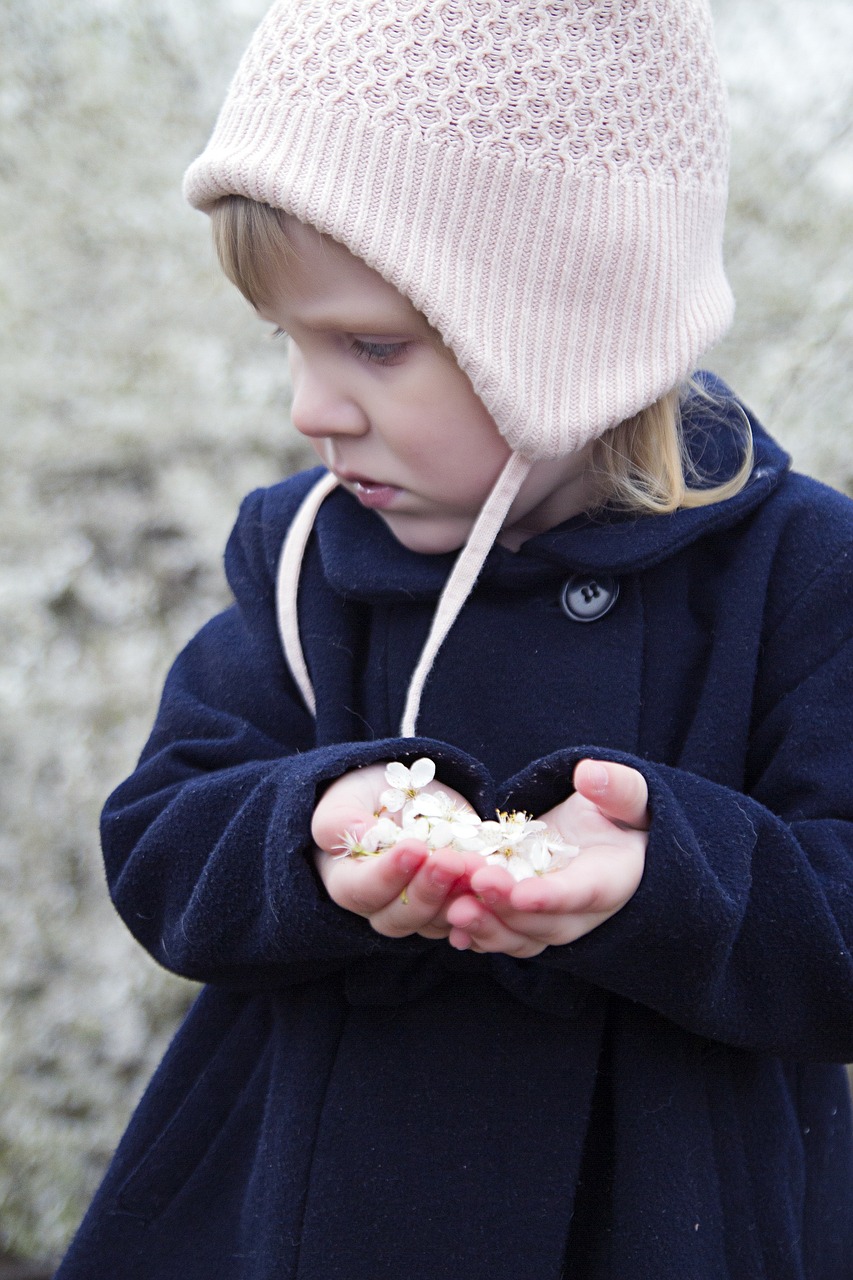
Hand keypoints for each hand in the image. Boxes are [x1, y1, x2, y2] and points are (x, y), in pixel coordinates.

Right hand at [311, 764, 480, 938]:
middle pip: (399, 918)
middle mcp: (382, 906)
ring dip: (458, 898)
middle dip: (427, 891)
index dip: (386, 876)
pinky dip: (482, 902)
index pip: (361, 891)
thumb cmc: (366, 797)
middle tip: (450, 861)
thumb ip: (340, 819)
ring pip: (436, 922)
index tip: (414, 848)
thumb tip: (360, 835)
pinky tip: (495, 882)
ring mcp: (420, 910)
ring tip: (477, 868)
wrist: (405, 796)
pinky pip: (467, 916)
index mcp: (347, 882)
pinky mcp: (452, 904)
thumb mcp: (346, 796)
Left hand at [445, 759, 648, 957]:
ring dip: (486, 927)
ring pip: (519, 937)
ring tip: (453, 910)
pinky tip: (448, 925)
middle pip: (544, 923)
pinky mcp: (525, 920)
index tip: (522, 893)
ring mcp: (551, 920)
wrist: (609, 841)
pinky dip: (475, 934)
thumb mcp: (629, 795)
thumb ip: (616, 788)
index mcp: (611, 880)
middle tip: (475, 883)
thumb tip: (590, 774)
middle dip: (507, 908)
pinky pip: (501, 935)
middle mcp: (581, 912)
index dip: (552, 897)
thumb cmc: (620, 815)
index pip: (583, 894)